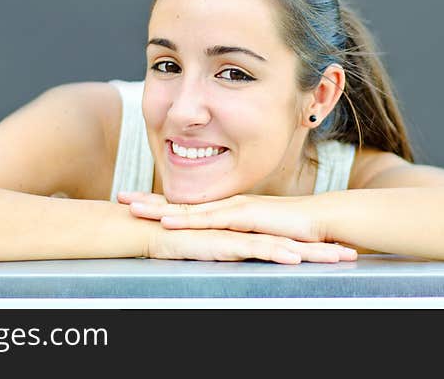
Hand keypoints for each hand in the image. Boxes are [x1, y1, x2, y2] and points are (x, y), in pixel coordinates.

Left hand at [118, 192, 352, 259]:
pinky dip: (188, 221)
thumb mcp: (261, 232)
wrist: (323, 221)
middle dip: (150, 201)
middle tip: (121, 198)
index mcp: (227, 209)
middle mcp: (227, 205)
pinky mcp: (246, 218)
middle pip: (182, 204)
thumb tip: (224, 246)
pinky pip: (211, 221)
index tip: (135, 201)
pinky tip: (169, 223)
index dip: (161, 204)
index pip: (189, 207)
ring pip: (191, 210)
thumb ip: (241, 235)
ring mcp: (235, 209)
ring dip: (161, 209)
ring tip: (134, 208)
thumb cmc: (296, 228)